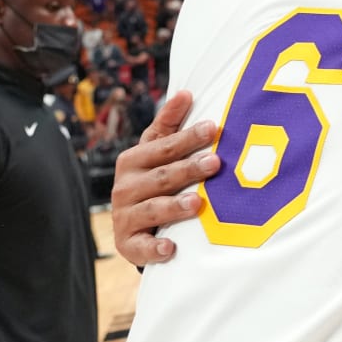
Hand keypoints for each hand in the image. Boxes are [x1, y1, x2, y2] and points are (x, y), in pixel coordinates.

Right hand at [109, 90, 221, 266]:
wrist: (133, 224)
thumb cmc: (152, 179)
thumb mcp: (155, 151)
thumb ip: (168, 125)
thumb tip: (186, 92)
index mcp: (133, 161)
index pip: (164, 147)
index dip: (189, 138)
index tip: (214, 128)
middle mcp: (126, 188)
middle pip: (161, 177)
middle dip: (188, 170)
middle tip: (215, 163)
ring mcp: (126, 216)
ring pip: (152, 209)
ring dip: (174, 206)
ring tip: (197, 204)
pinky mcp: (128, 243)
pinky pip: (140, 247)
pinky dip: (154, 248)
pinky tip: (171, 248)